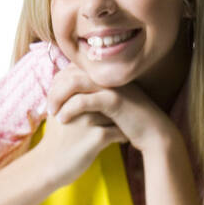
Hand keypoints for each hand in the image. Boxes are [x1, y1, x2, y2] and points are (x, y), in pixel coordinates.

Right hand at [34, 67, 125, 188]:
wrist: (48, 165)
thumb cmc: (56, 139)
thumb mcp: (58, 111)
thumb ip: (70, 96)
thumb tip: (87, 85)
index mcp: (70, 94)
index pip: (97, 83)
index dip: (109, 93)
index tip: (115, 103)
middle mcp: (80, 104)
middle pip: (110, 95)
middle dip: (122, 103)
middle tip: (129, 112)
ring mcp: (89, 120)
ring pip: (118, 113)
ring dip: (125, 121)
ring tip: (128, 127)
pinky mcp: (97, 137)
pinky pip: (120, 132)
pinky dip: (124, 136)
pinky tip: (124, 139)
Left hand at [46, 66, 174, 153]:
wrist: (155, 134)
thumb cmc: (132, 123)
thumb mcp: (112, 106)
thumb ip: (96, 98)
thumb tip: (75, 99)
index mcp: (104, 76)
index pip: (72, 70)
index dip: (57, 84)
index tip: (50, 100)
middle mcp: (106, 76)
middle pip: (69, 73)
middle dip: (54, 89)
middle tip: (48, 108)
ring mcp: (110, 86)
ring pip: (74, 83)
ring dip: (58, 97)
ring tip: (52, 113)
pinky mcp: (114, 100)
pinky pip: (85, 100)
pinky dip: (70, 109)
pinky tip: (63, 120)